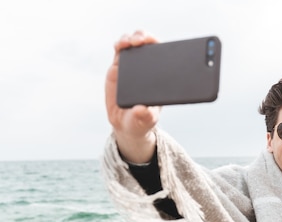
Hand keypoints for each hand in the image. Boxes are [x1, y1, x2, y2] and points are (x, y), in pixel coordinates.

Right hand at [105, 30, 160, 162]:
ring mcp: (132, 66)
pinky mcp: (118, 68)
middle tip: (142, 40)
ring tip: (129, 42)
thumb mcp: (146, 121)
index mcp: (159, 78)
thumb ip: (145, 116)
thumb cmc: (141, 120)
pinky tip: (120, 45)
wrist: (127, 124)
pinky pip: (119, 51)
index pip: (163, 56)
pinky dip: (120, 45)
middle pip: (147, 45)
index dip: (160, 47)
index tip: (157, 44)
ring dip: (131, 38)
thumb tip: (142, 110)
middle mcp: (146, 69)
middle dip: (145, 37)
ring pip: (132, 44)